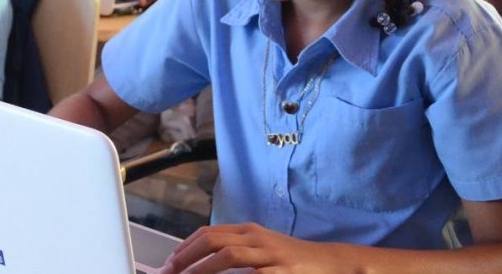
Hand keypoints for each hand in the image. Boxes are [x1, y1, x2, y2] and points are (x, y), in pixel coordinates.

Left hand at [161, 222, 343, 273]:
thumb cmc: (291, 259)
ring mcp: (269, 254)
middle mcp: (256, 239)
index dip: (185, 247)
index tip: (170, 262)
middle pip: (212, 240)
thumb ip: (236, 250)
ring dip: (203, 268)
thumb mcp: (262, 248)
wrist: (331, 263)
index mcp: (248, 232)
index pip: (208, 233)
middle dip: (186, 256)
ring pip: (228, 254)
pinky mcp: (282, 271)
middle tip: (170, 271)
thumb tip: (202, 261)